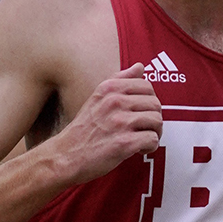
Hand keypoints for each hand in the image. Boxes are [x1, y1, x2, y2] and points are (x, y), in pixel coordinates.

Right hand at [52, 63, 164, 184]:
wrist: (65, 156)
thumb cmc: (83, 129)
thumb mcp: (97, 97)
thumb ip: (120, 80)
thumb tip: (140, 66)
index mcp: (109, 88)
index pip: (146, 86)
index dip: (148, 101)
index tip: (140, 113)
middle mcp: (115, 102)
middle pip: (155, 104)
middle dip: (153, 118)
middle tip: (143, 129)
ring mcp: (120, 123)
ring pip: (157, 121)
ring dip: (154, 133)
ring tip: (141, 139)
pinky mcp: (124, 143)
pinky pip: (152, 140)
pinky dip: (149, 147)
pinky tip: (138, 150)